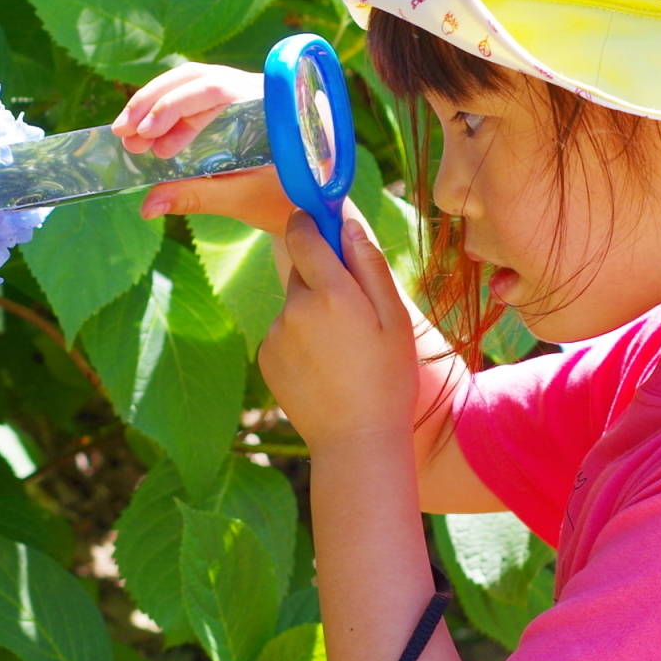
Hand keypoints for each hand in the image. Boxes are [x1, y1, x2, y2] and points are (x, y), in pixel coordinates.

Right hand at [111, 62, 293, 233]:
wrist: (311, 205)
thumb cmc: (287, 201)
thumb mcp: (241, 199)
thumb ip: (194, 198)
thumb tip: (146, 207)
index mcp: (270, 104)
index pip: (215, 89)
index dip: (174, 107)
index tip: (146, 135)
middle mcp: (259, 88)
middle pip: (196, 79)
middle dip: (154, 104)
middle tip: (124, 136)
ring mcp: (245, 92)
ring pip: (190, 84)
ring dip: (154, 106)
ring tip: (128, 136)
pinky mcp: (234, 104)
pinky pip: (195, 99)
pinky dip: (168, 115)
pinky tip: (147, 136)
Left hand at [259, 211, 418, 452]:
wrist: (357, 440)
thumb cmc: (387, 379)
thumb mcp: (395, 319)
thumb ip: (370, 266)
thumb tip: (346, 223)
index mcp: (332, 294)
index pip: (303, 235)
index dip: (309, 221)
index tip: (317, 220)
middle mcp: (296, 308)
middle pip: (301, 270)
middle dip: (322, 277)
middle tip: (352, 311)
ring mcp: (276, 334)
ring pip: (294, 304)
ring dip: (312, 312)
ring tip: (342, 349)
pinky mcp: (265, 357)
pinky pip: (283, 331)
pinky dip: (299, 339)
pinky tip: (324, 366)